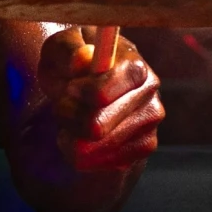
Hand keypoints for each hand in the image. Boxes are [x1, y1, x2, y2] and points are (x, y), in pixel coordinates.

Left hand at [33, 26, 164, 172]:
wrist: (85, 92)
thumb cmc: (72, 64)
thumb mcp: (61, 47)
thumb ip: (68, 49)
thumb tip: (82, 58)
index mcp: (135, 67)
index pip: (101, 93)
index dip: (77, 93)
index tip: (69, 87)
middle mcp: (151, 98)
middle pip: (96, 126)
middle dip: (69, 116)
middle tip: (63, 105)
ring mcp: (149, 127)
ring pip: (92, 149)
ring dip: (70, 135)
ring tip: (71, 118)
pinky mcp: (141, 150)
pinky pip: (95, 163)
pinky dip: (77, 152)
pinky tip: (81, 136)